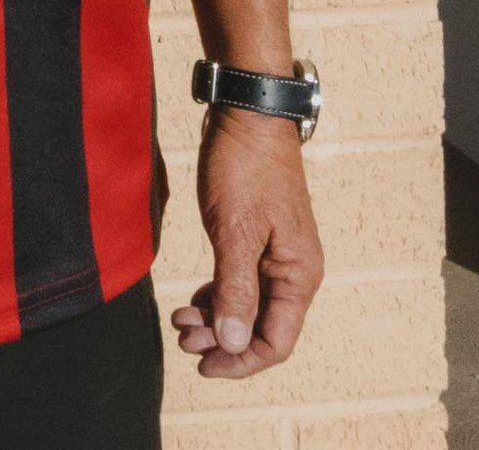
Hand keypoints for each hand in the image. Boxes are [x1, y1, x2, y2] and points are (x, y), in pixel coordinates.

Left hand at [169, 105, 324, 377]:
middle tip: (181, 336)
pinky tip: (194, 299)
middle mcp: (293, 270)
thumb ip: (235, 289)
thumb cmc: (246, 167)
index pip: (276, 341)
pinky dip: (218, 295)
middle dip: (221, 340)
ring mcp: (276, 254)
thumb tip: (231, 343)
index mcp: (299, 274)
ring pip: (248, 305)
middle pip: (260, 328)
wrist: (248, 113)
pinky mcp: (258, 237)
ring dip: (216, 319)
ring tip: (180, 320)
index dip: (240, 360)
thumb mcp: (236, 231)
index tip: (203, 365)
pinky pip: (241, 282)